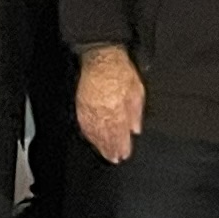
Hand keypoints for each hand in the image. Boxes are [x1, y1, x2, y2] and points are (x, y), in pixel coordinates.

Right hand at [74, 44, 144, 163]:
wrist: (101, 58)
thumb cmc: (120, 72)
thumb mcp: (137, 91)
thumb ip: (136, 112)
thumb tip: (135, 129)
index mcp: (117, 108)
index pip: (120, 133)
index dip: (122, 146)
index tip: (124, 154)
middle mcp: (102, 111)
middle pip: (106, 135)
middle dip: (110, 149)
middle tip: (113, 159)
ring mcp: (90, 108)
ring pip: (94, 131)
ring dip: (99, 144)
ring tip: (104, 153)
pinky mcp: (81, 104)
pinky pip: (84, 123)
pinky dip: (88, 133)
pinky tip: (92, 138)